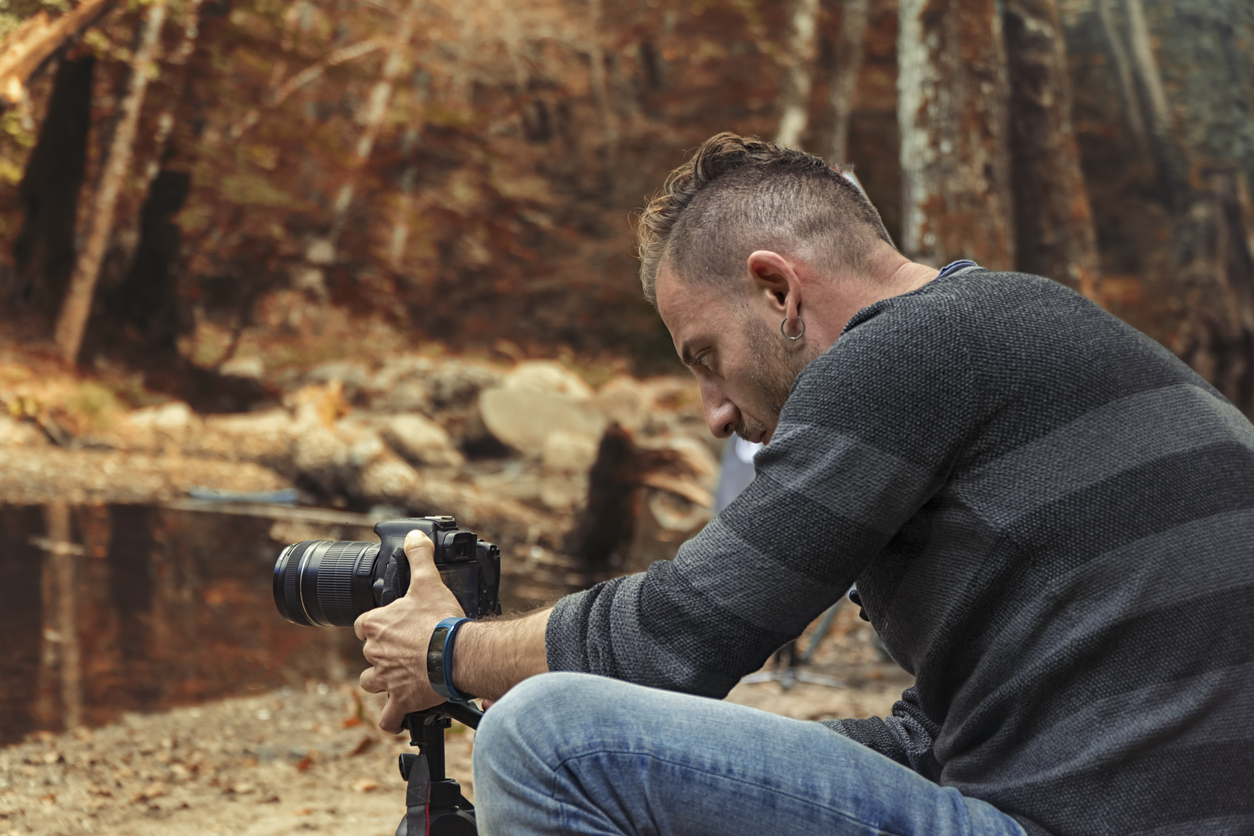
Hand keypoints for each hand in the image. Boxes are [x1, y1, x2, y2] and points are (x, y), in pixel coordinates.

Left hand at [354, 530, 465, 733]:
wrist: (457, 654)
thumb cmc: (442, 620)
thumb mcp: (429, 582)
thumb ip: (419, 557)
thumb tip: (414, 536)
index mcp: (378, 625)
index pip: (363, 624)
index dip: (375, 624)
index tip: (391, 624)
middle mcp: (376, 653)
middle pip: (368, 653)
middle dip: (383, 652)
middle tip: (406, 649)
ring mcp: (386, 678)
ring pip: (370, 683)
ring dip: (382, 681)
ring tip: (399, 678)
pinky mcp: (401, 700)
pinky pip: (388, 718)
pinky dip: (392, 720)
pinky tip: (399, 717)